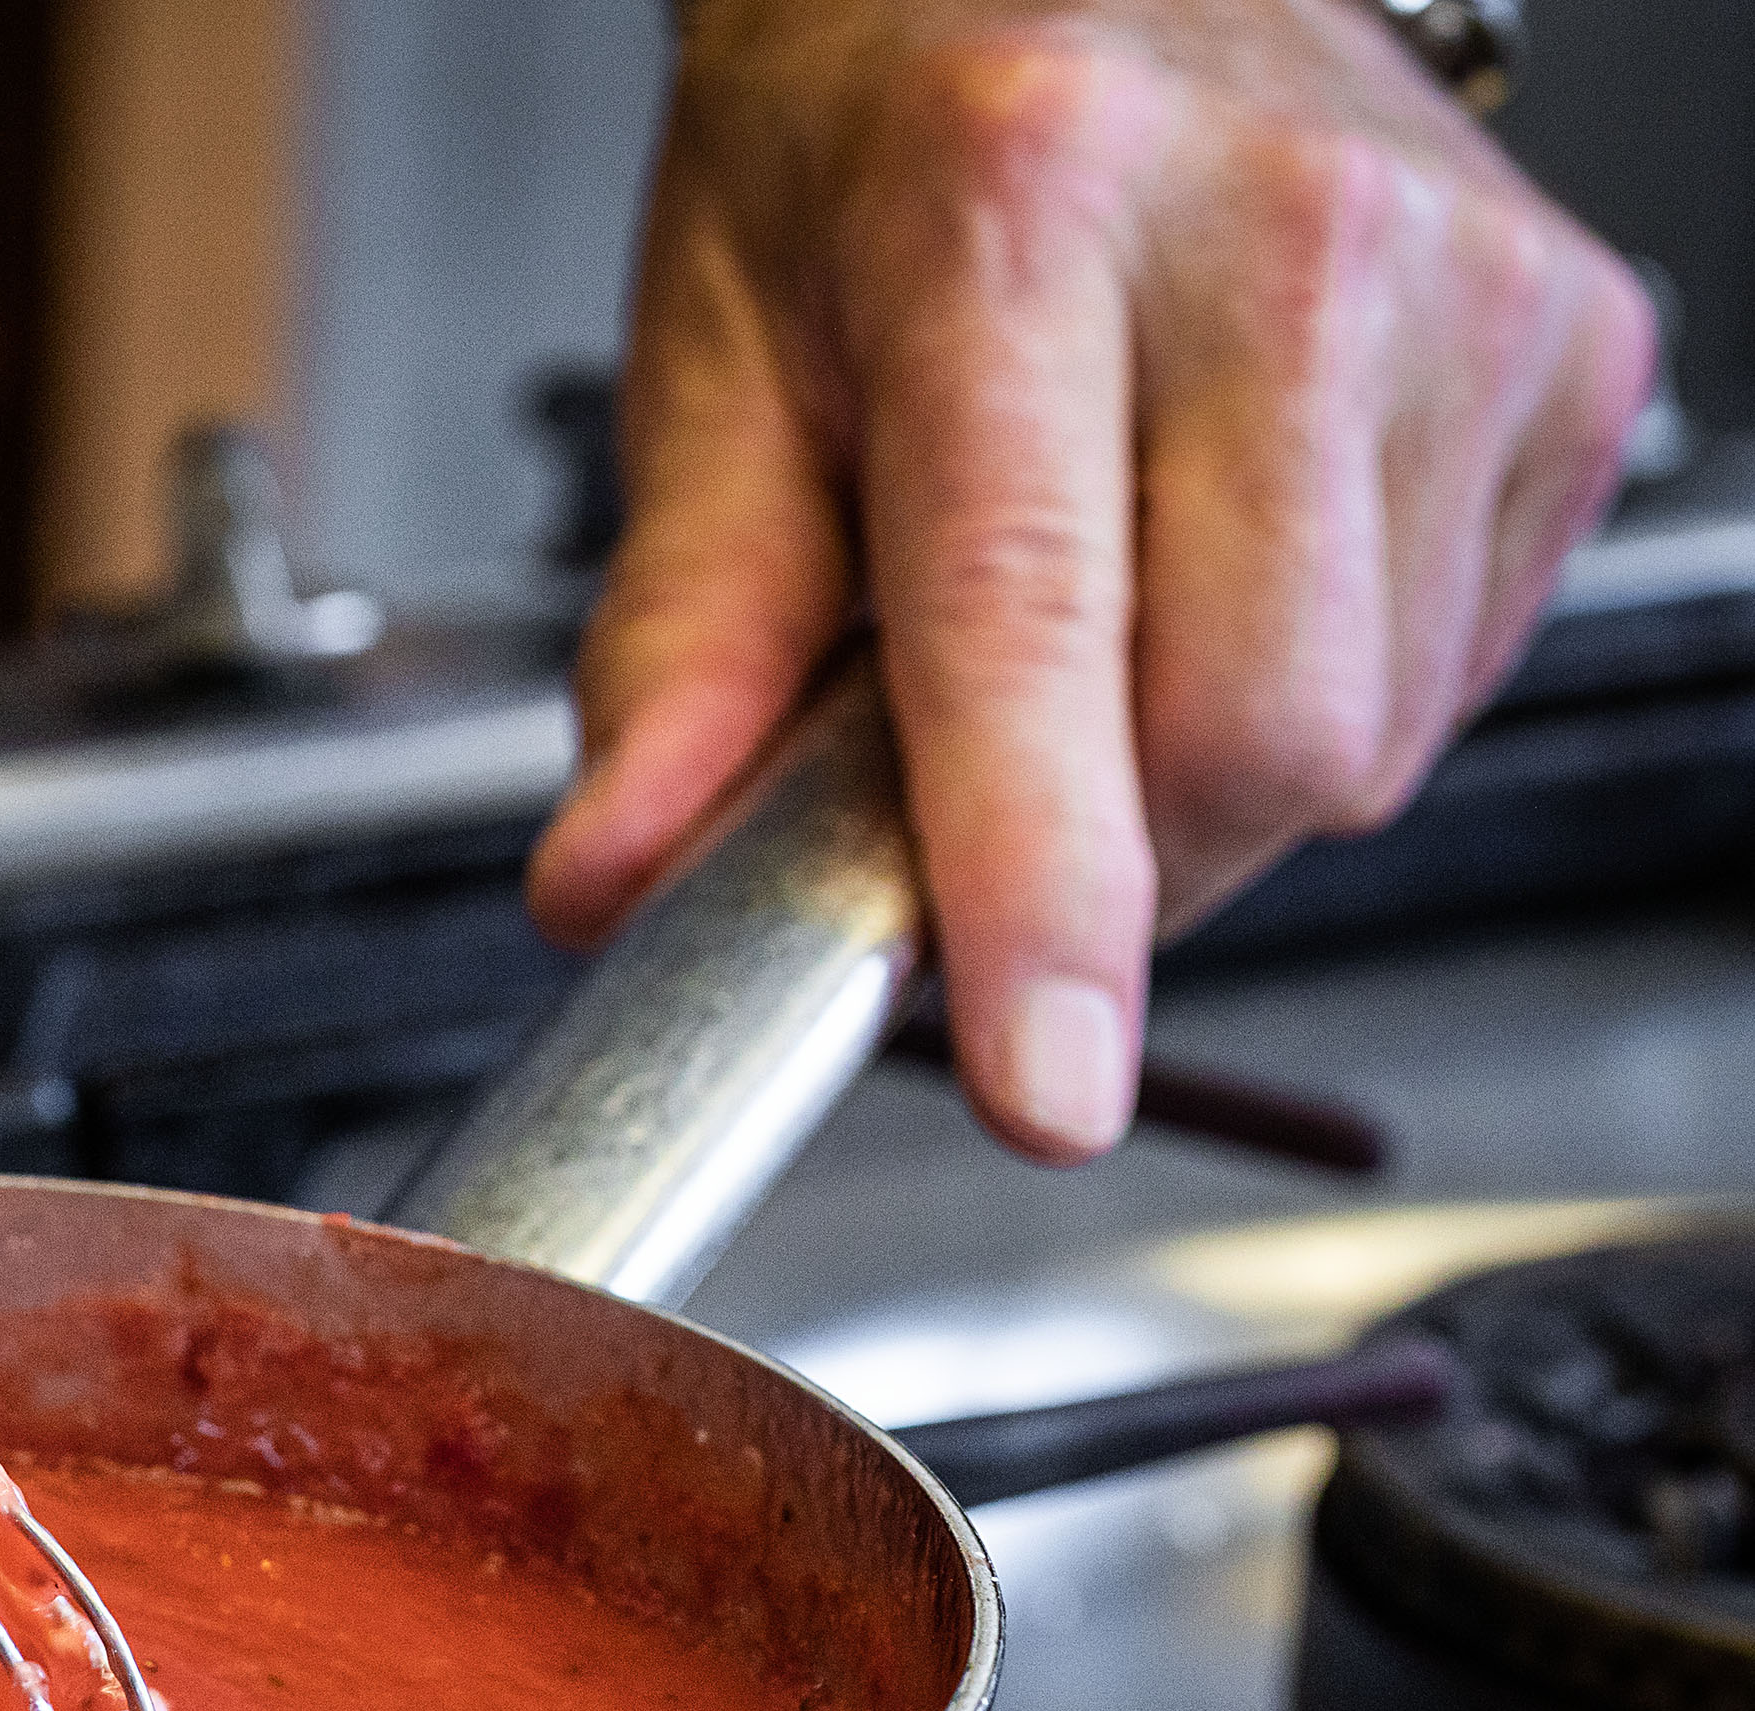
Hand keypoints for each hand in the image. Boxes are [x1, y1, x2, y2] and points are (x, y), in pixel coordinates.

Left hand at [526, 0, 1653, 1160]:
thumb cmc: (879, 138)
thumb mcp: (718, 363)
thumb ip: (675, 651)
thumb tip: (621, 884)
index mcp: (1020, 214)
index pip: (1035, 624)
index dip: (1042, 889)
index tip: (1042, 1080)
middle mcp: (1285, 235)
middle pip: (1256, 736)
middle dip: (1113, 862)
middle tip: (982, 792)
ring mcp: (1467, 288)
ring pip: (1363, 742)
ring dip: (1203, 783)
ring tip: (1102, 619)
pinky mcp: (1581, 344)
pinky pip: (1449, 677)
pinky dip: (1318, 699)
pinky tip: (1225, 564)